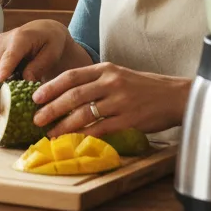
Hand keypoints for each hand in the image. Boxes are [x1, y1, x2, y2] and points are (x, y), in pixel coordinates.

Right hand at [0, 19, 76, 84]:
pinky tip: (15, 79)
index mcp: (20, 38)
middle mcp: (3, 40)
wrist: (44, 30)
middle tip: (14, 102)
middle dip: (2, 86)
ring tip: (18, 88)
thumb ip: (39, 67)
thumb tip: (25, 81)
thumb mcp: (52, 54)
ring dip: (2, 83)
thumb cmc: (51, 42)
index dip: (2, 72)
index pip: (9, 58)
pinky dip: (2, 78)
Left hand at [31, 63, 191, 137]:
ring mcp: (120, 100)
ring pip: (84, 113)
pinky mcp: (129, 119)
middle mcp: (111, 82)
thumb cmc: (145, 87)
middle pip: (73, 94)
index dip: (51, 87)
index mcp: (106, 69)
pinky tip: (73, 141)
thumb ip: (96, 82)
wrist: (175, 96)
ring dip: (64, 125)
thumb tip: (67, 95)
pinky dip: (84, 135)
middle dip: (51, 108)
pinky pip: (101, 128)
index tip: (35, 97)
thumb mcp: (119, 75)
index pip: (71, 75)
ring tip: (50, 133)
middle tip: (36, 119)